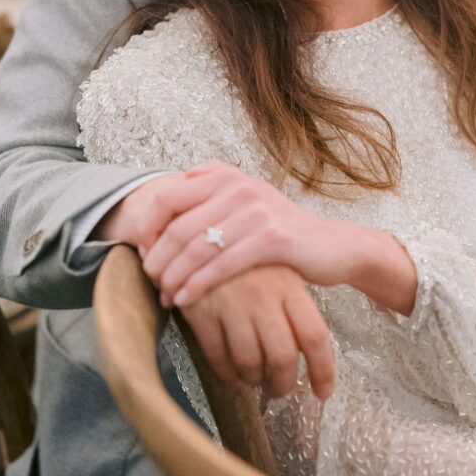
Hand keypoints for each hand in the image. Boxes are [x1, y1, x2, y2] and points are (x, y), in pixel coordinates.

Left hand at [136, 162, 371, 305]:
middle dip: (157, 259)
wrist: (333, 245)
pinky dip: (198, 285)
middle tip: (150, 282)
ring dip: (174, 277)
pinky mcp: (272, 238)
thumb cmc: (282, 228)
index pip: (167, 198)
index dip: (148, 228)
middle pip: (178, 227)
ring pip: (197, 249)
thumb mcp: (248, 197)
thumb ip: (215, 183)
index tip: (142, 253)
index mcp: (226, 176)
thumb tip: (180, 178)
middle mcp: (238, 188)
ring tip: (165, 296)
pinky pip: (222, 265)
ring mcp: (256, 211)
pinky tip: (186, 300)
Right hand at [178, 263, 334, 400]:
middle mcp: (263, 294)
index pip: (314, 336)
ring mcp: (231, 303)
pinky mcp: (201, 311)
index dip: (322, 371)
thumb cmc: (249, 263)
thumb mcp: (280, 274)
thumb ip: (295, 310)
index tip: (323, 393)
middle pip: (283, 356)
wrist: (203, 237)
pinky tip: (232, 370)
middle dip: (284, 383)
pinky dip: (227, 371)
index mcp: (289, 285)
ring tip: (255, 379)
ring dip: (254, 380)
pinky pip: (218, 356)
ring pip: (249, 361)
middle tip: (280, 389)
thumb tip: (310, 355)